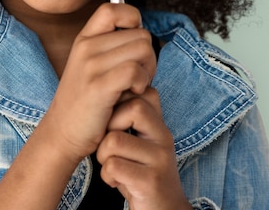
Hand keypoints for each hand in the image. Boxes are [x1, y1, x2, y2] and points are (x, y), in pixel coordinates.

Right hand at [38, 3, 156, 165]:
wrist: (63, 133)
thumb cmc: (85, 102)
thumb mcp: (90, 65)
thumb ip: (110, 47)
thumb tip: (141, 33)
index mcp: (84, 39)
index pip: (113, 9)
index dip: (132, 20)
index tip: (132, 44)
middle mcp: (86, 47)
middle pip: (140, 33)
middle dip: (148, 56)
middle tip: (137, 76)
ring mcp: (91, 65)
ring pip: (143, 49)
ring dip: (148, 70)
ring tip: (134, 86)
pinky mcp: (99, 86)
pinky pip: (135, 70)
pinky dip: (142, 82)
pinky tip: (132, 93)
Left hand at [96, 88, 191, 209]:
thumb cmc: (141, 172)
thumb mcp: (140, 141)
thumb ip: (131, 118)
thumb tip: (111, 86)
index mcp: (159, 126)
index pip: (143, 91)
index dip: (121, 101)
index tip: (114, 122)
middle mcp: (164, 138)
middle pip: (131, 108)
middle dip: (109, 127)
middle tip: (111, 147)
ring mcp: (160, 159)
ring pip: (114, 139)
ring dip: (104, 157)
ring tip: (113, 167)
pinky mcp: (151, 181)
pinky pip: (113, 166)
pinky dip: (107, 176)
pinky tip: (116, 182)